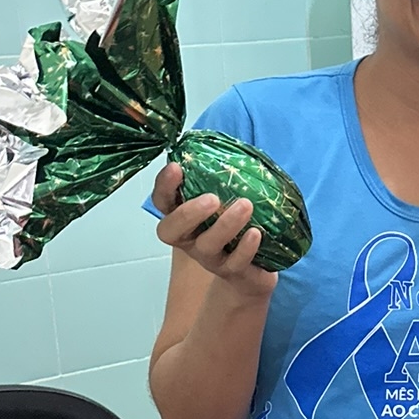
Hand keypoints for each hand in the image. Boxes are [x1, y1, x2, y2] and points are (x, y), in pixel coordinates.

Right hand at [152, 163, 276, 301]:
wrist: (252, 270)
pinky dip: (245, 248)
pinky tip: (256, 233)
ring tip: (245, 205)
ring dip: (225, 225)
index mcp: (183, 216)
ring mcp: (209, 257)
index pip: (162, 201)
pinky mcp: (232, 272)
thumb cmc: (236, 225)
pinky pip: (235, 263)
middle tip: (212, 198)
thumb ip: (222, 177)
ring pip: (206, 245)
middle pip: (171, 231)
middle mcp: (190, 238)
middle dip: (187, 213)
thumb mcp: (227, 197)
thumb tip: (230, 147)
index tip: (176, 168)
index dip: (164, 186)